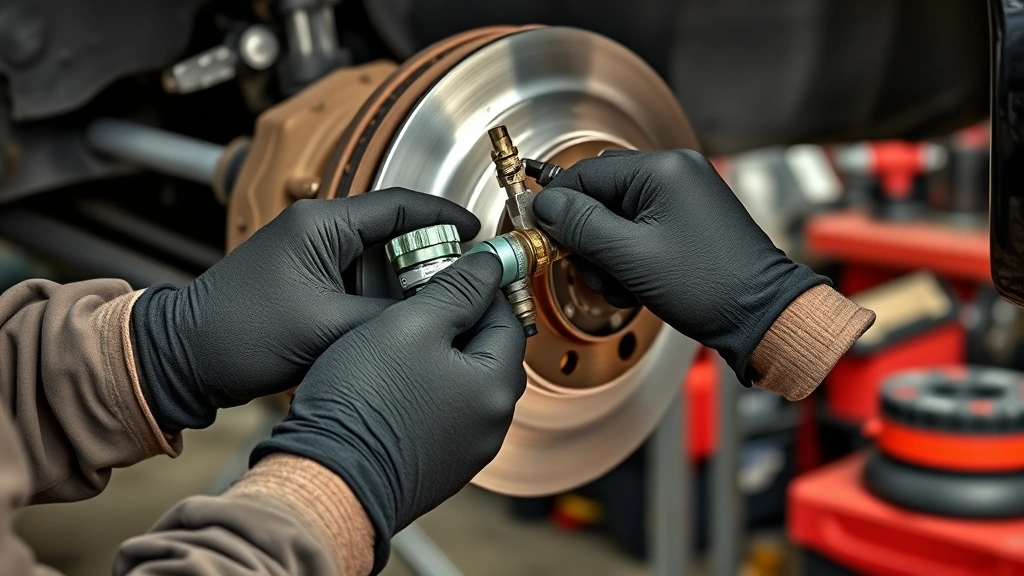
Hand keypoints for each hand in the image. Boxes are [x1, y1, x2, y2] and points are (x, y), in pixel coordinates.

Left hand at [130, 189, 479, 432]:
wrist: (184, 357)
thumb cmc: (241, 334)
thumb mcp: (327, 329)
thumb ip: (388, 319)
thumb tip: (435, 314)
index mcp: (322, 224)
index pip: (399, 205)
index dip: (444, 216)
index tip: (475, 230)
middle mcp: (316, 229)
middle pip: (392, 230)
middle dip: (429, 255)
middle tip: (459, 281)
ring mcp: (308, 253)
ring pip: (376, 258)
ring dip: (403, 279)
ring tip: (432, 304)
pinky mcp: (303, 279)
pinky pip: (355, 278)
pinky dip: (378, 295)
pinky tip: (395, 319)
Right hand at [251, 254, 526, 571]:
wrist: (326, 481)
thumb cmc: (364, 405)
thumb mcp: (410, 324)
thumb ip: (457, 290)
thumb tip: (490, 266)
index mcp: (495, 387)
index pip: (506, 319)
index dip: (480, 288)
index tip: (454, 272)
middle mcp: (491, 424)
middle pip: (490, 354)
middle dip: (462, 323)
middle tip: (423, 303)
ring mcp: (466, 450)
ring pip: (466, 386)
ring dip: (443, 359)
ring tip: (402, 341)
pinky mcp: (438, 466)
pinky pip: (445, 416)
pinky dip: (429, 392)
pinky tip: (395, 383)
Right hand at [532, 150, 825, 381]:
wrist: (761, 316)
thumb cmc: (709, 286)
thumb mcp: (630, 257)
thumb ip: (581, 226)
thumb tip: (544, 205)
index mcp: (663, 169)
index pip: (585, 174)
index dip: (558, 207)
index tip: (541, 233)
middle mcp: (676, 173)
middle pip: (601, 196)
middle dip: (589, 239)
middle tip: (597, 271)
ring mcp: (684, 196)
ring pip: (618, 217)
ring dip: (609, 255)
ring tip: (625, 285)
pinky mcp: (689, 221)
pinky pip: (641, 230)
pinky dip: (631, 258)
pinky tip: (640, 284)